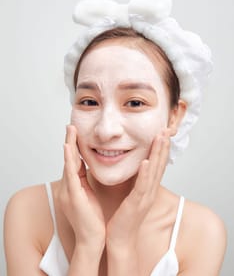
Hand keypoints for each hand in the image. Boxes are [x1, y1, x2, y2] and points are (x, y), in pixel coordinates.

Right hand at [58, 125, 105, 250]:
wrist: (91, 239)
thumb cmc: (92, 218)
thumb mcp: (88, 194)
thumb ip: (86, 181)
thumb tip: (89, 167)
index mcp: (73, 186)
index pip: (74, 161)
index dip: (74, 145)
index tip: (76, 130)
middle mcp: (68, 186)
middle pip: (69, 159)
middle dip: (70, 141)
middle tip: (71, 124)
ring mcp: (68, 191)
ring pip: (68, 163)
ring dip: (69, 145)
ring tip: (70, 130)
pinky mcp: (73, 196)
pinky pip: (71, 175)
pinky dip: (69, 160)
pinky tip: (68, 148)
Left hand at [106, 129, 169, 248]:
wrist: (120, 239)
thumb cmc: (123, 216)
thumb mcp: (132, 194)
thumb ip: (134, 181)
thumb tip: (133, 166)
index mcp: (148, 188)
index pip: (157, 164)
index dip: (161, 148)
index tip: (162, 132)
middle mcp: (150, 190)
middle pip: (160, 164)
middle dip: (163, 146)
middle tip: (166, 129)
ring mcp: (145, 197)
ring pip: (154, 172)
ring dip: (158, 154)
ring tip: (160, 138)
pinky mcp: (137, 204)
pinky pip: (142, 186)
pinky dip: (146, 173)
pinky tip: (147, 162)